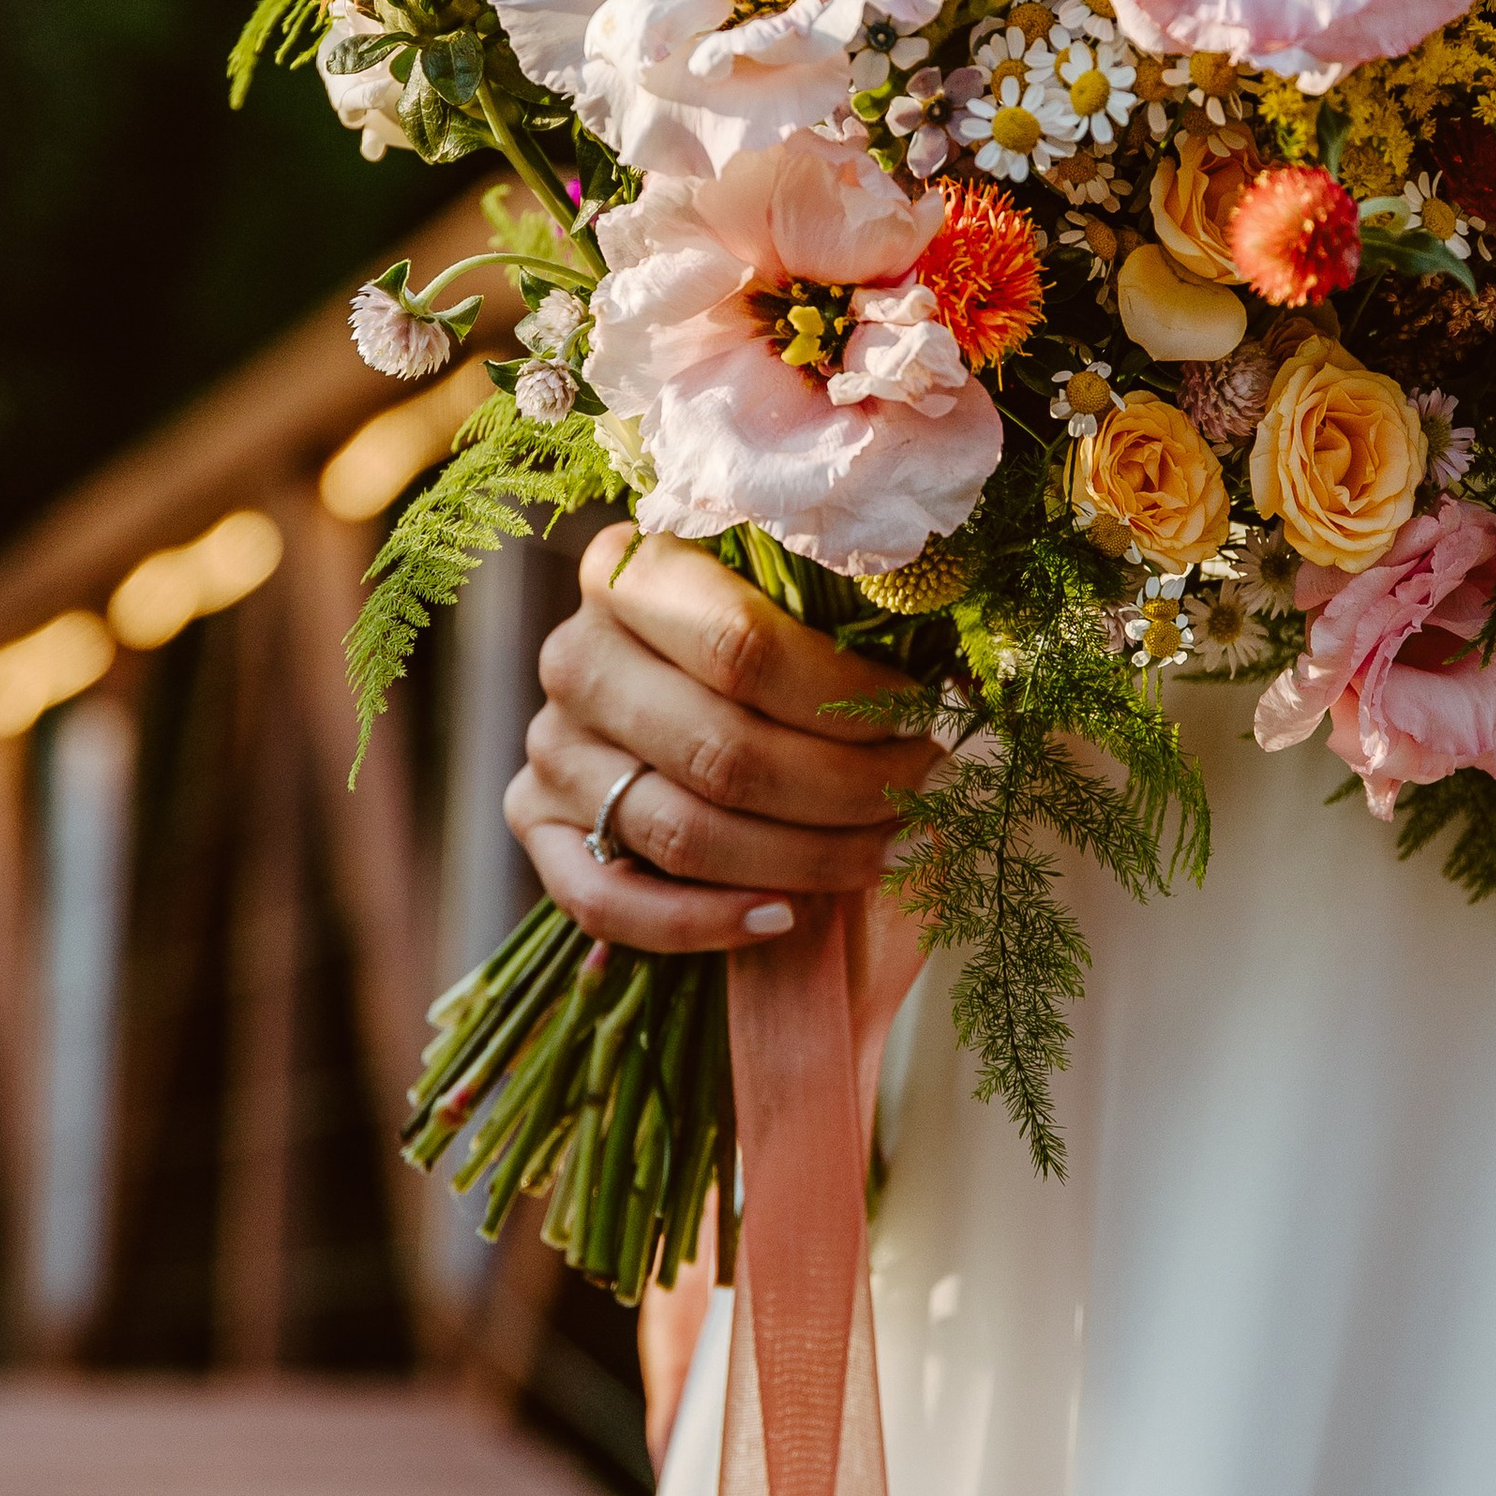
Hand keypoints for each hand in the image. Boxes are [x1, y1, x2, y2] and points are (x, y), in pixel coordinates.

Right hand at [506, 528, 938, 952]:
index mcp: (634, 570)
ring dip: (803, 858)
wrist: (668, 694)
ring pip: (682, 831)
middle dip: (846, 788)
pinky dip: (704, 925)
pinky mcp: (535, 827)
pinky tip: (783, 917)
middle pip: (722, 750)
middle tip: (921, 793)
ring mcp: (550, 746)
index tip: (921, 720)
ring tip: (885, 852)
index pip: (744, 646)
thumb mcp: (796, 606)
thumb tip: (960, 676)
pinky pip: (608, 904)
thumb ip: (848, 627)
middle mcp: (576, 655)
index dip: (847, 699)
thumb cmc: (762, 645)